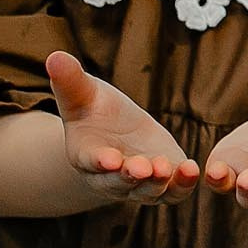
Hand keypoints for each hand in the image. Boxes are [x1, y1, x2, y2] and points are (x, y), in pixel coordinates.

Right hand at [46, 50, 198, 206]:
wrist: (114, 131)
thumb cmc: (94, 111)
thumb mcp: (83, 94)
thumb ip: (70, 81)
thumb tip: (54, 56)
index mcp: (86, 155)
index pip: (91, 161)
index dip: (99, 161)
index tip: (108, 159)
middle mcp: (109, 178)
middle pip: (119, 183)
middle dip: (130, 176)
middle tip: (143, 167)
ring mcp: (138, 184)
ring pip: (147, 191)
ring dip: (158, 183)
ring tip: (166, 168)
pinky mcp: (164, 181)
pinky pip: (173, 190)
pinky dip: (183, 184)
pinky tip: (193, 170)